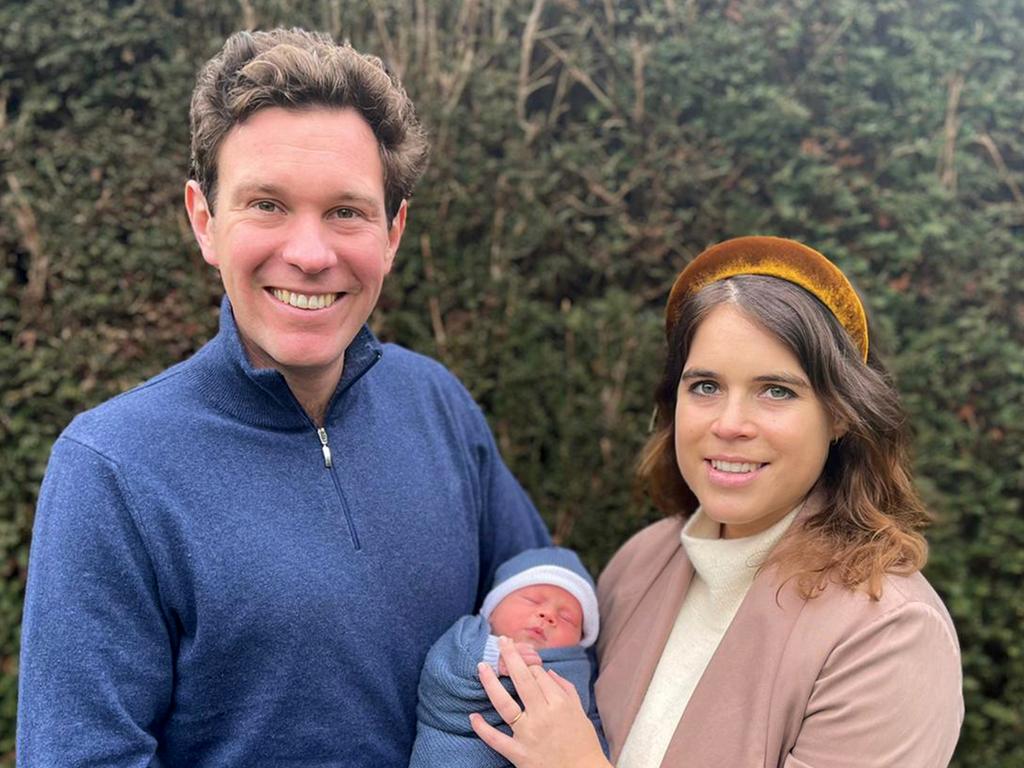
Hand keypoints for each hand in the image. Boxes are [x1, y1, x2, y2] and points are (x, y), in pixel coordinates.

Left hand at [470, 636, 609, 767]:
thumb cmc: (583, 743)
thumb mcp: (580, 712)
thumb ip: (566, 689)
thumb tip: (548, 671)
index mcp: (560, 703)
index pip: (538, 674)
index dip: (529, 665)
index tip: (525, 662)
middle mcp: (543, 715)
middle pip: (522, 679)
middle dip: (510, 657)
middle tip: (501, 641)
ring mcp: (529, 734)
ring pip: (505, 704)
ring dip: (491, 683)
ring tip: (481, 667)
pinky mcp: (519, 754)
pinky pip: (496, 740)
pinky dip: (482, 729)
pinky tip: (472, 716)